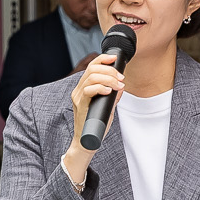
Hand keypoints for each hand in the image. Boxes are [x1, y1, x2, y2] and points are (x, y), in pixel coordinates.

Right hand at [61, 50, 128, 183]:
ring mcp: (78, 97)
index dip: (102, 59)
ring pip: (90, 77)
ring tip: (118, 85)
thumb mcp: (107, 106)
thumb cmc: (96, 124)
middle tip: (121, 78)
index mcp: (84, 88)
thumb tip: (121, 86)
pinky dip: (100, 88)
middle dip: (109, 70)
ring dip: (108, 79)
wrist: (87, 141)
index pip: (91, 67)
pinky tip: (108, 91)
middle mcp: (79, 90)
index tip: (114, 58)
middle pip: (92, 69)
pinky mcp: (80, 105)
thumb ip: (112, 96)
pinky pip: (88, 90)